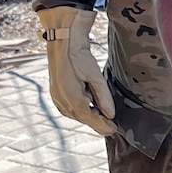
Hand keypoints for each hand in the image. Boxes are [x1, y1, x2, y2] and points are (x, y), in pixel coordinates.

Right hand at [39, 7, 116, 134]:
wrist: (62, 43)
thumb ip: (103, 97)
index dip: (104, 126)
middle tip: (112, 125)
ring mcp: (58, 100)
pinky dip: (82, 109)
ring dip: (90, 115)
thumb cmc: (78, 57)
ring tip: (103, 116)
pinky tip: (90, 105)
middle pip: (84, 119)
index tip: (114, 129)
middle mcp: (63, 103)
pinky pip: (71, 108)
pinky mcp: (57, 95)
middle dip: (98, 121)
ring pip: (77, 114)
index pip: (91, 120)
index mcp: (73, 100)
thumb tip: (111, 115)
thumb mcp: (95, 76)